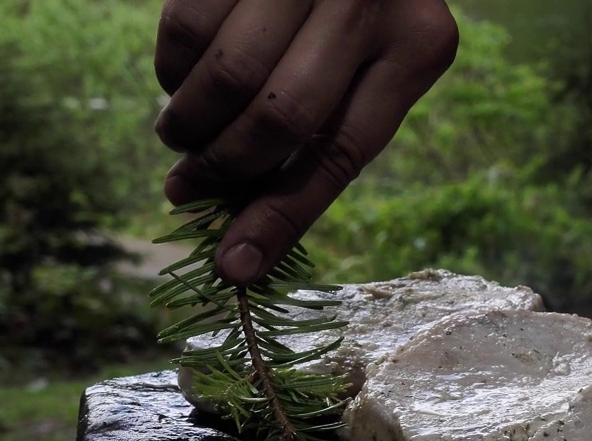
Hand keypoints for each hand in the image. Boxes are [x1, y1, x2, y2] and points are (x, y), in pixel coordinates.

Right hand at [154, 0, 458, 284]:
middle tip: (188, 189)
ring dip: (189, 122)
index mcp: (419, 48)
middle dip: (226, 169)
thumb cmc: (358, 16)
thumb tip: (247, 237)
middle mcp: (369, 1)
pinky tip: (183, 80)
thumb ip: (324, 136)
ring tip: (180, 136)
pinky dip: (172, 71)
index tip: (235, 262)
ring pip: (226, 73)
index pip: (344, 151)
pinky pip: (185, 25)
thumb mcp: (372, 68)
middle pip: (281, 117)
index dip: (284, 215)